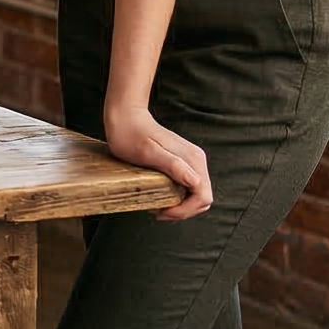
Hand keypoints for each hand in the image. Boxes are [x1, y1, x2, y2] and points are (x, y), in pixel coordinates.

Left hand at [106, 105, 213, 220]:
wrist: (125, 116)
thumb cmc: (131, 134)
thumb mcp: (148, 152)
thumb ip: (173, 166)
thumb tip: (195, 182)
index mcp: (192, 160)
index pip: (202, 197)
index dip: (185, 210)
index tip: (162, 211)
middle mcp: (197, 160)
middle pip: (203, 198)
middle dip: (184, 211)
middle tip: (159, 212)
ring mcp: (191, 161)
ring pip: (197, 194)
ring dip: (181, 205)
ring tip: (158, 206)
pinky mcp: (184, 162)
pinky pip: (189, 187)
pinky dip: (178, 197)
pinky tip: (161, 196)